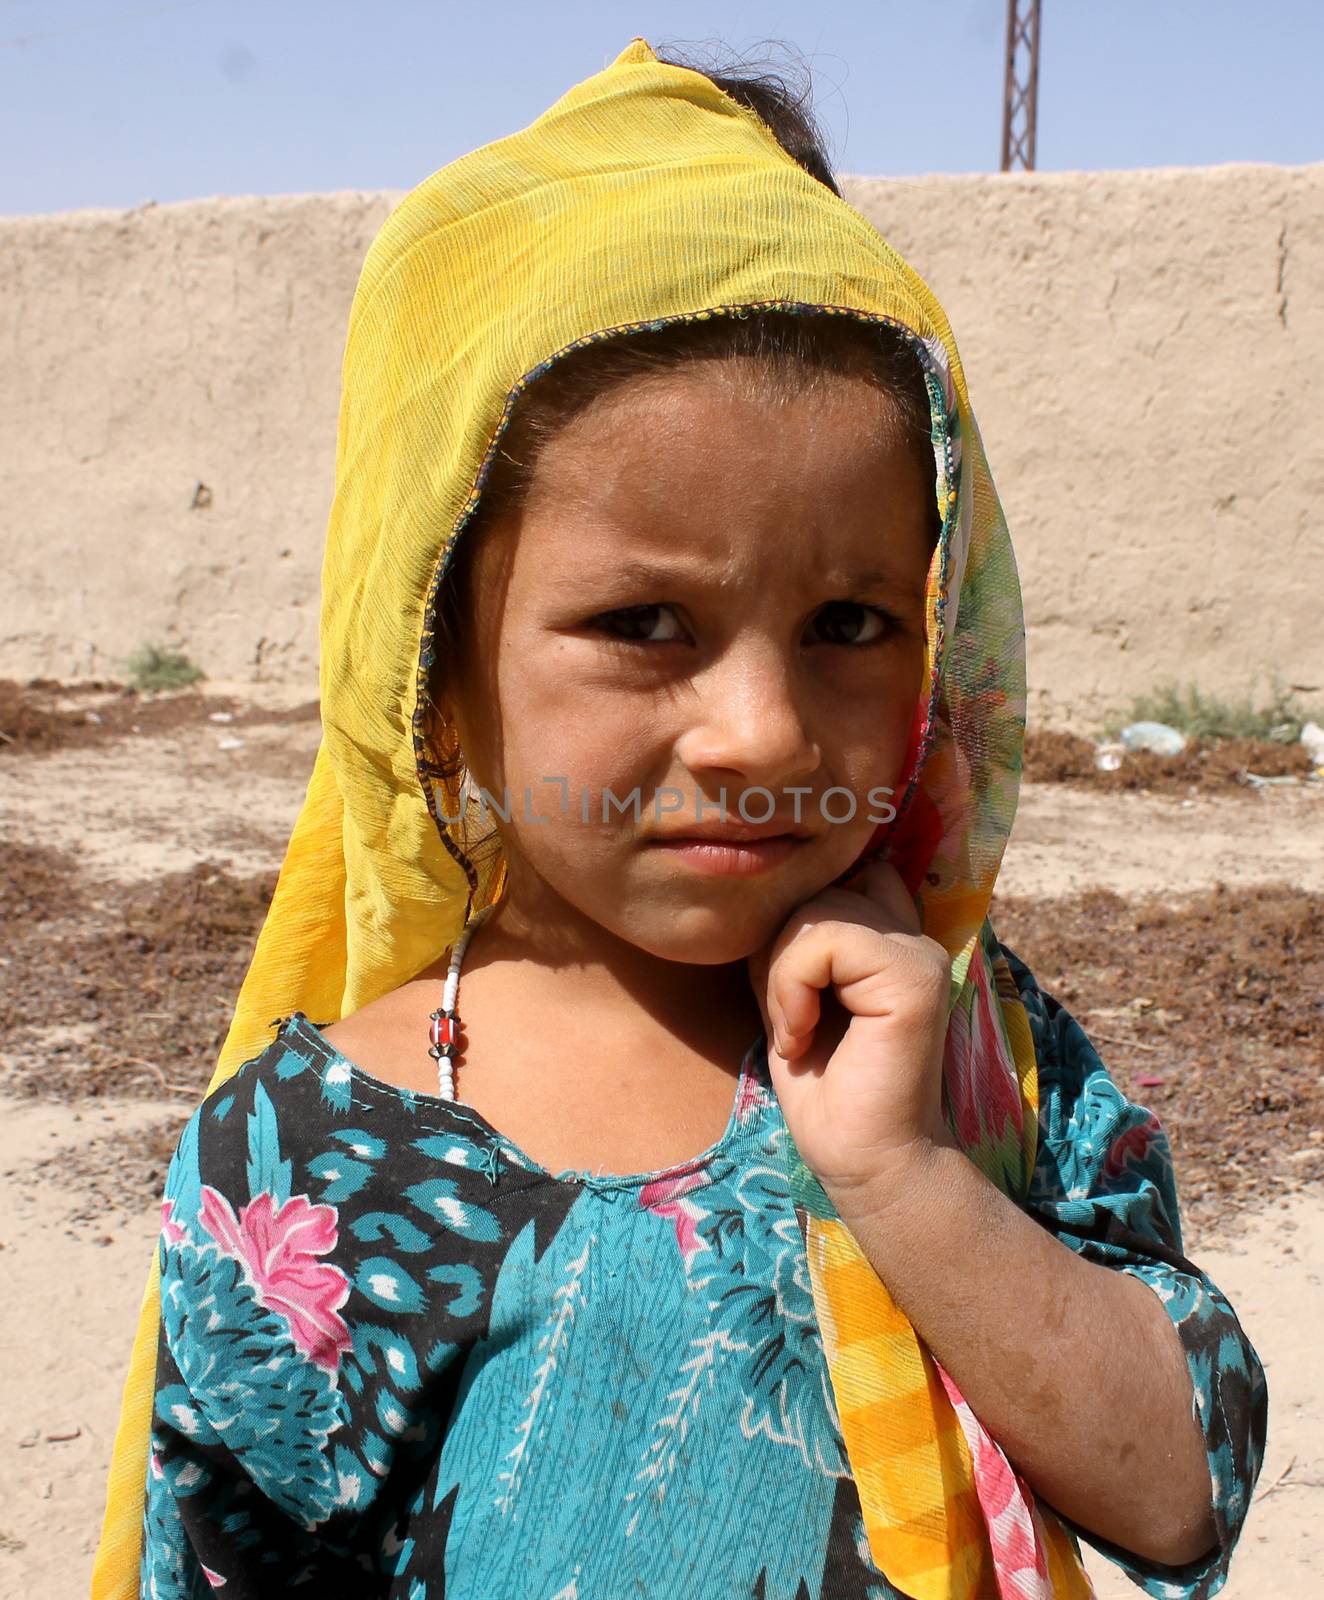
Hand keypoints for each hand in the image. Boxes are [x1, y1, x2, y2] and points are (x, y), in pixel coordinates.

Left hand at [747, 859, 958, 1204]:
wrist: (865, 1162)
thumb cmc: (824, 1090)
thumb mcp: (792, 995)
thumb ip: (794, 943)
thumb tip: (765, 893)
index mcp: (890, 937)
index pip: (836, 875)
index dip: (795, 924)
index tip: (792, 995)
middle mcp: (911, 937)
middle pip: (815, 890)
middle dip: (778, 956)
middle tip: (790, 1023)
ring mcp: (918, 953)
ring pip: (814, 910)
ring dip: (782, 977)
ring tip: (796, 1032)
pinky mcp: (913, 977)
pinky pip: (823, 938)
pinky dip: (791, 986)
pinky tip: (802, 1036)